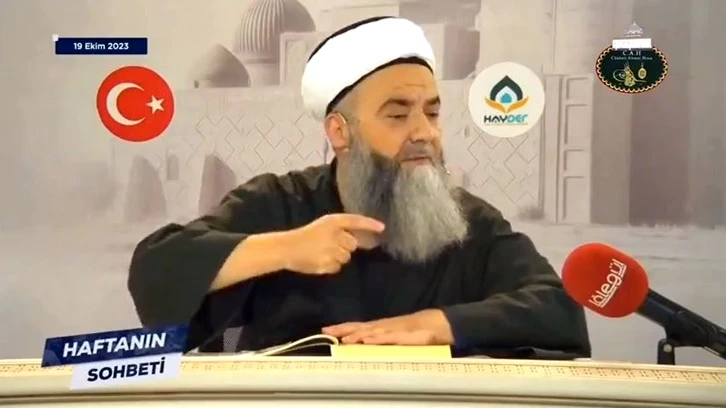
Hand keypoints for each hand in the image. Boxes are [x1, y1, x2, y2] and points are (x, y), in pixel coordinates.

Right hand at [284, 213, 384, 274]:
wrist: (287, 248)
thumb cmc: (306, 236)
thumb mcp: (323, 227)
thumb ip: (341, 231)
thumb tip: (362, 240)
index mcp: (331, 221)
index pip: (355, 220)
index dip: (369, 224)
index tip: (382, 228)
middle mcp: (333, 234)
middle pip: (352, 244)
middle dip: (345, 246)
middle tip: (331, 246)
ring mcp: (330, 250)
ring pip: (346, 257)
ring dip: (338, 257)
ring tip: (323, 253)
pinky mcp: (326, 263)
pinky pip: (337, 267)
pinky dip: (331, 266)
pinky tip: (320, 261)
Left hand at [322, 309, 453, 344]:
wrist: (436, 323)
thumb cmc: (416, 330)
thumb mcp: (396, 336)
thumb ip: (382, 338)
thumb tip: (365, 341)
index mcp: (380, 327)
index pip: (357, 326)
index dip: (342, 327)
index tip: (326, 329)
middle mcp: (383, 326)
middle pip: (359, 327)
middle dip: (343, 329)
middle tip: (326, 330)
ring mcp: (393, 330)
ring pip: (371, 332)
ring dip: (356, 335)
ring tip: (343, 338)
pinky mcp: (404, 336)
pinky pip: (387, 337)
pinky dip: (376, 338)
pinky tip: (367, 339)